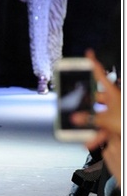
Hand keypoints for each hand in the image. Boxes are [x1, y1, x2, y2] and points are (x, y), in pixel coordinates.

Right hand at [70, 49, 120, 183]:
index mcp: (112, 93)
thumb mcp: (106, 119)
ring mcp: (113, 112)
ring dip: (89, 124)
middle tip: (75, 106)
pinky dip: (95, 135)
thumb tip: (75, 118)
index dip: (93, 63)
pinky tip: (89, 141)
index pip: (99, 74)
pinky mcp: (113, 123)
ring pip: (97, 115)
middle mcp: (113, 100)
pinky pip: (100, 127)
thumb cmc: (125, 121)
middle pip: (94, 98)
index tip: (88, 54)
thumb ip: (89, 119)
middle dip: (84, 105)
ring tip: (82, 131)